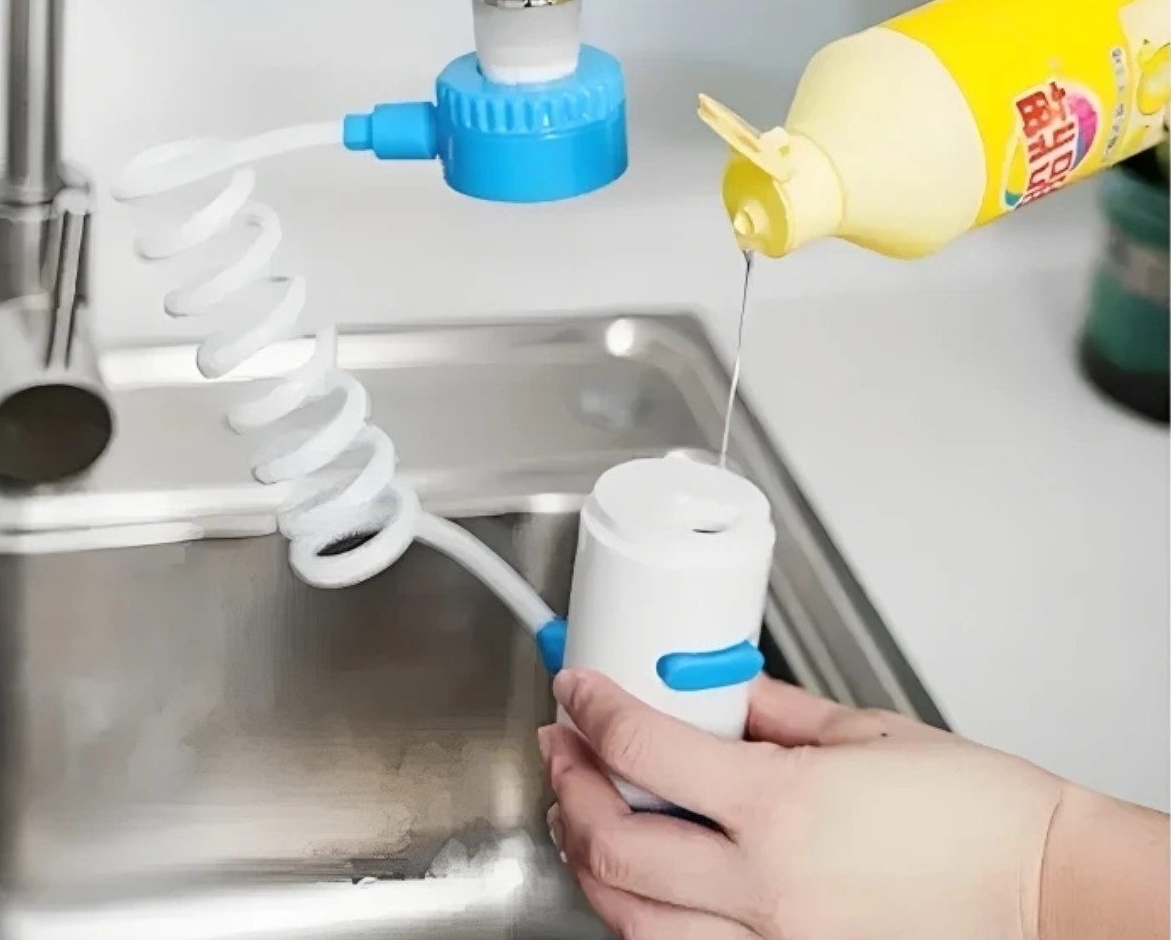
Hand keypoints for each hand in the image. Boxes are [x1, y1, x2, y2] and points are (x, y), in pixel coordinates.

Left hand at [538, 670, 1064, 939]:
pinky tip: (639, 884)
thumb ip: (774, 710)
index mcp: (780, 806)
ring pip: (632, 920)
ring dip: (588, 862)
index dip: (594, 709)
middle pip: (614, 843)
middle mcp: (766, 885)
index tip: (579, 689)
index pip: (644, 747)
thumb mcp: (863, 730)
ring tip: (579, 816)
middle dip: (569, 786)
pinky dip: (642, 919)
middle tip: (563, 748)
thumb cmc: (973, 813)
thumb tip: (720, 692)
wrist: (1042, 890)